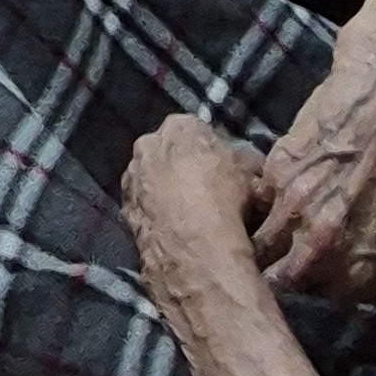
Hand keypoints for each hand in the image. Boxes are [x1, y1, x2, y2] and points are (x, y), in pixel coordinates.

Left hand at [122, 116, 270, 339]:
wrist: (194, 249)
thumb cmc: (226, 203)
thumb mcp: (250, 174)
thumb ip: (242, 161)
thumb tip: (246, 166)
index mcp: (180, 126)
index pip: (197, 131)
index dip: (213, 153)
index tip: (224, 171)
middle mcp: (148, 144)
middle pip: (170, 153)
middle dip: (184, 168)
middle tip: (207, 193)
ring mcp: (131, 177)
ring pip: (152, 179)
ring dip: (167, 192)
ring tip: (192, 218)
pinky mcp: (124, 209)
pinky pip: (144, 206)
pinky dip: (156, 215)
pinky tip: (176, 233)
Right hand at [246, 15, 375, 301]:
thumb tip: (359, 262)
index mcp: (369, 260)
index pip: (330, 302)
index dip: (324, 290)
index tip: (322, 279)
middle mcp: (328, 242)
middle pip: (284, 282)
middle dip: (284, 274)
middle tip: (288, 260)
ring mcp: (297, 205)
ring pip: (261, 244)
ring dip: (265, 239)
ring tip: (271, 231)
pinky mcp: (277, 165)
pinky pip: (261, 199)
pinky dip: (264, 197)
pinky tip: (275, 189)